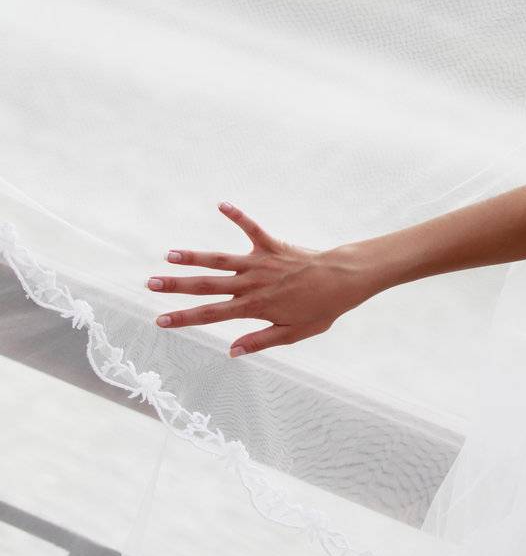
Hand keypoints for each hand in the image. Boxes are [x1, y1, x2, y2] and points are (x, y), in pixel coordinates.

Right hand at [147, 201, 373, 357]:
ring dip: (194, 256)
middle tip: (150, 284)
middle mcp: (252, 283)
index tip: (160, 321)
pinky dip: (237, 215)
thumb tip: (231, 351)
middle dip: (177, 286)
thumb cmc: (322, 308)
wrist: (345, 280)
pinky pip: (252, 228)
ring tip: (170, 254)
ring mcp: (261, 262)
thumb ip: (260, 341)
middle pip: (207, 285)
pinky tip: (221, 204)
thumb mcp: (293, 333)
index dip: (183, 318)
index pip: (211, 315)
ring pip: (220, 258)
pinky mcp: (272, 245)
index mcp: (254, 307)